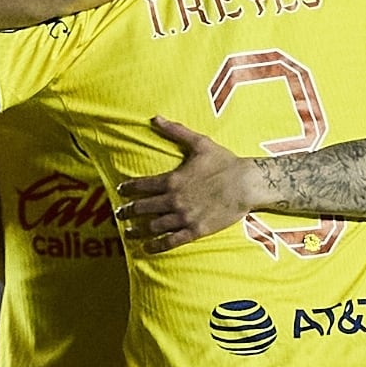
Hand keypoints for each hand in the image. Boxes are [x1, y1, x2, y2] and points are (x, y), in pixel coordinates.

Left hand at [118, 116, 265, 253]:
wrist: (246, 184)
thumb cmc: (224, 162)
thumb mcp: (200, 143)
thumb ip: (176, 131)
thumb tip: (155, 118)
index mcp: (172, 179)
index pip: (141, 185)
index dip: (127, 188)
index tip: (120, 191)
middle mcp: (174, 200)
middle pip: (142, 208)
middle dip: (127, 211)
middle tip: (118, 214)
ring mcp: (184, 217)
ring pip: (153, 226)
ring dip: (137, 230)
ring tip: (128, 233)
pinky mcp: (195, 230)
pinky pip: (171, 241)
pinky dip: (156, 245)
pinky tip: (147, 248)